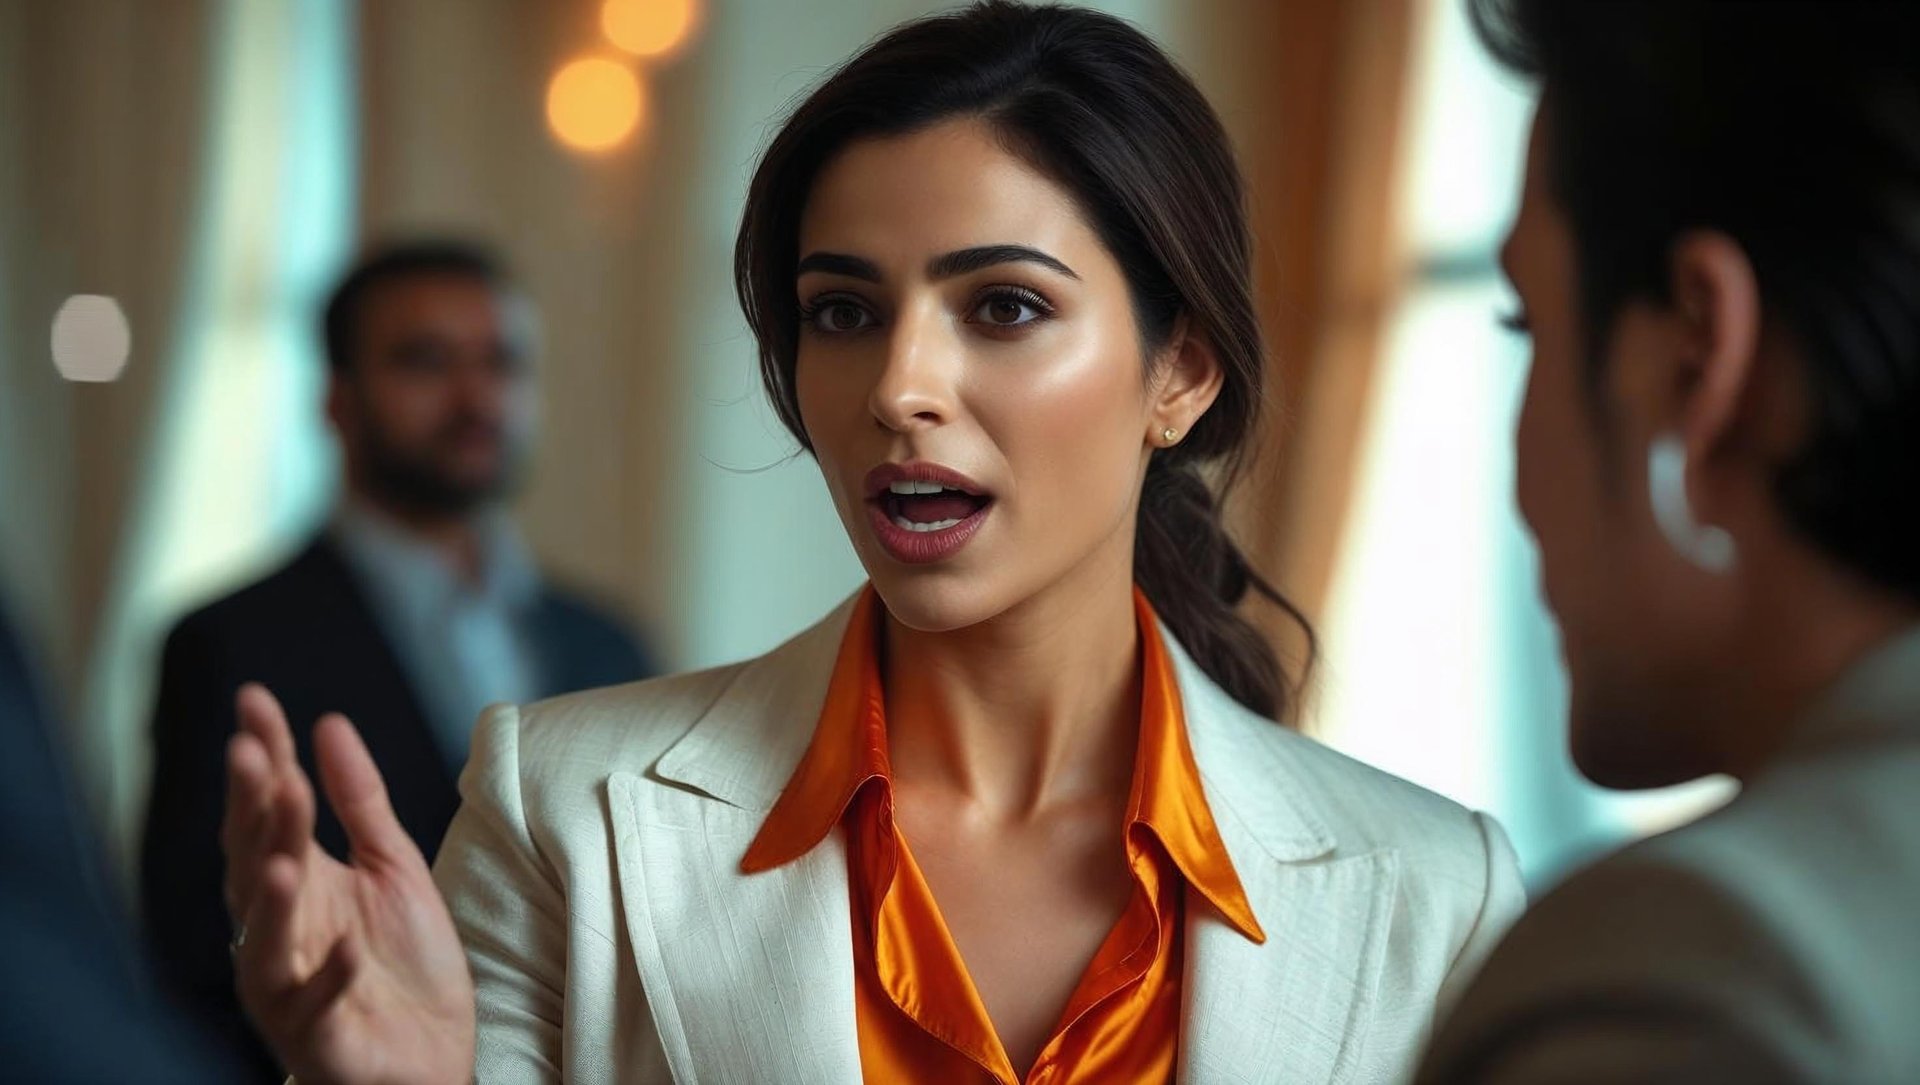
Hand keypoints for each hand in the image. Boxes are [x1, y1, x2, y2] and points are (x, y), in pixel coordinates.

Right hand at [222, 683, 474, 1084]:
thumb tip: (328, 723)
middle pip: (254, 864)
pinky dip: (332, 978)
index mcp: (296, 885)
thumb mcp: (393, 865)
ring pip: (266, 939)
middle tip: (249, 754)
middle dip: (252, 812)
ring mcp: (291, 986)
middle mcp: (278, 931)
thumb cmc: (401, 965)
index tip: (255, 701)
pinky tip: (348, 947)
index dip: (262, 758)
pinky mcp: (319, 1037)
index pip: (268, 811)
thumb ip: (361, 799)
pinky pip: (318, 1007)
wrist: (430, 1058)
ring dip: (273, 898)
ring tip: (284, 854)